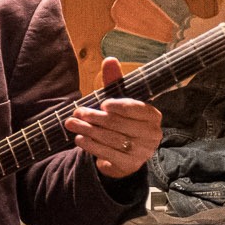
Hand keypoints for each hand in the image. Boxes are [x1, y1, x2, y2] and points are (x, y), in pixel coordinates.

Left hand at [65, 56, 162, 179]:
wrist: (124, 154)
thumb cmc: (122, 121)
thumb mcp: (119, 102)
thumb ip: (114, 83)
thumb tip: (110, 59)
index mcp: (153, 116)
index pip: (136, 109)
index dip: (119, 106)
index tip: (102, 103)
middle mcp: (152, 134)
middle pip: (119, 124)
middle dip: (95, 118)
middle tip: (76, 113)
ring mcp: (143, 152)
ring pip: (111, 139)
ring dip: (88, 131)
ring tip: (71, 124)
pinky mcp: (130, 165)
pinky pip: (107, 154)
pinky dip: (91, 146)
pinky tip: (79, 139)